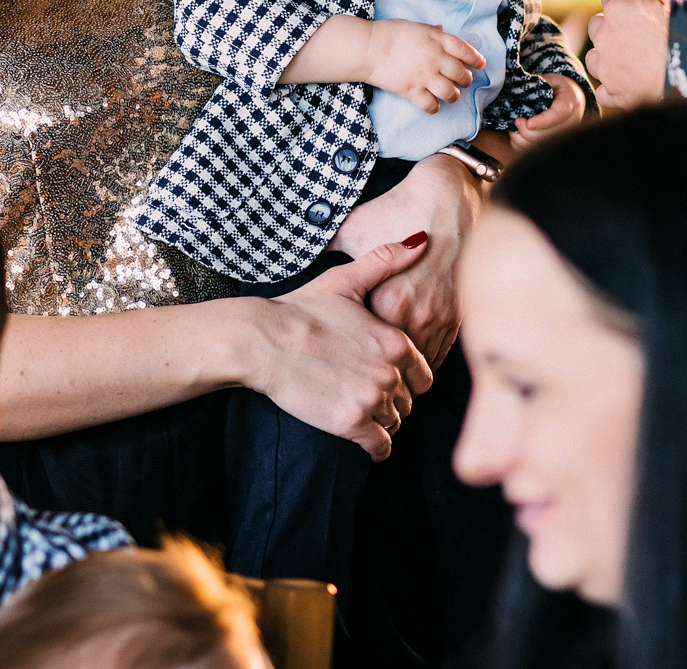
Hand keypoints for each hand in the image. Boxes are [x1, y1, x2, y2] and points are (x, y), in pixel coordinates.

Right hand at [253, 236, 434, 460]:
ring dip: (382, 421)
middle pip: (409, 401)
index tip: (384, 375)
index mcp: (395, 340)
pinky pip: (380, 446)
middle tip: (367, 393)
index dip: (406, 377)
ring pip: (395, 422)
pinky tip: (364, 438)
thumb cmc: (302, 309)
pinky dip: (376, 446)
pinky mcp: (351, 423)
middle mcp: (391, 372)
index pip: (423, 375)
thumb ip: (386, 261)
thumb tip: (422, 240)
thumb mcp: (345, 280)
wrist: (263, 341)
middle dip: (393, 399)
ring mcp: (372, 399)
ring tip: (359, 409)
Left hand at [333, 154, 482, 366]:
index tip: (339, 362)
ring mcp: (440, 316)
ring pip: (421, 361)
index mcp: (388, 300)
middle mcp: (416, 314)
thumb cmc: (399, 211)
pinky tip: (411, 365)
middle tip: (359, 379)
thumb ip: (327, 249)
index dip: (352, 356)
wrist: (450, 197)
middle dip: (378, 368)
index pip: (367, 346)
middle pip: (395, 358)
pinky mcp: (458, 314)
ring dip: (404, 371)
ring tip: (384, 379)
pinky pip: (441, 350)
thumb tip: (297, 254)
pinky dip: (426, 359)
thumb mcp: (356, 229)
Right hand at [364, 20, 483, 113]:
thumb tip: (442, 30)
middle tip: (463, 81)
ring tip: (449, 94)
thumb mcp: (415, 26)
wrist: (368, 48)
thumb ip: (432, 30)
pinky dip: (435, 107)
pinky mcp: (412, 91)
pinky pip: (431, 105)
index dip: (476, 58)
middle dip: (466, 80)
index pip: (465, 50)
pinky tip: (433, 103)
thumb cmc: (389, 33)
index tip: (480, 64)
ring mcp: (424, 76)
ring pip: (451, 93)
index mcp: (437, 40)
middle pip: (461, 74)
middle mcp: (434, 59)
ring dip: (453, 95)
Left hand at [508, 73, 587, 149]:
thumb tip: (521, 88)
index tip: (528, 123)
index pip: (558, 115)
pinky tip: (518, 134)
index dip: (542, 121)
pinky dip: (521, 145)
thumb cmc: (558, 89)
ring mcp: (563, 137)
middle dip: (526, 131)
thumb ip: (538, 84)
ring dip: (521, 138)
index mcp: (569, 104)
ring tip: (516, 126)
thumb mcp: (551, 79)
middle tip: (517, 120)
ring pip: (538, 146)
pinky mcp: (555, 145)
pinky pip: (533, 151)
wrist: (572, 100)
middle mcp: (570, 124)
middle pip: (546, 136)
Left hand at [585, 0, 672, 111]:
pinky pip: (603, 89)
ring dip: (609, 54)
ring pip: (595, 56)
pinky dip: (613, 86)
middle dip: (616, 23)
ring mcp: (607, 67)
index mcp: (620, 8)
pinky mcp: (613, 94)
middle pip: (599, 23)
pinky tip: (630, 84)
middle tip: (643, 28)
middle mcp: (605, 36)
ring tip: (634, 57)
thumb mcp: (682, 3)